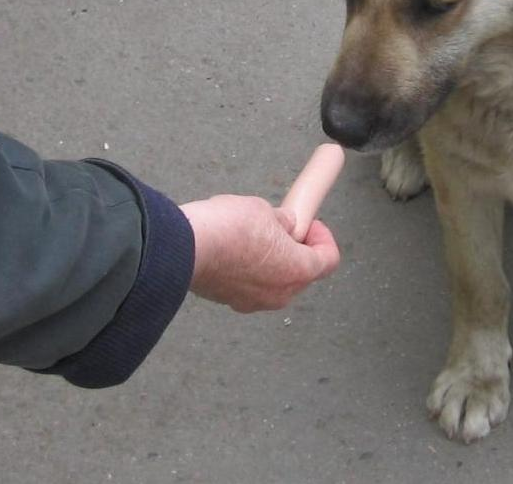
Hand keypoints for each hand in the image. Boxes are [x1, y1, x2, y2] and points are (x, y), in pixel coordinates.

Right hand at [179, 195, 339, 311]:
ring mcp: (253, 301)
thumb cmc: (229, 229)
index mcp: (297, 271)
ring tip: (255, 235)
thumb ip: (282, 221)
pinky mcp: (228, 300)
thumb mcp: (264, 211)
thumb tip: (285, 224)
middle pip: (301, 273)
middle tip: (284, 227)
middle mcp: (279, 294)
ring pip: (273, 281)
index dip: (323, 238)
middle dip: (296, 249)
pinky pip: (248, 285)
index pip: (328, 260)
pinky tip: (233, 247)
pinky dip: (248, 269)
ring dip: (271, 260)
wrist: (184, 247)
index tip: (311, 224)